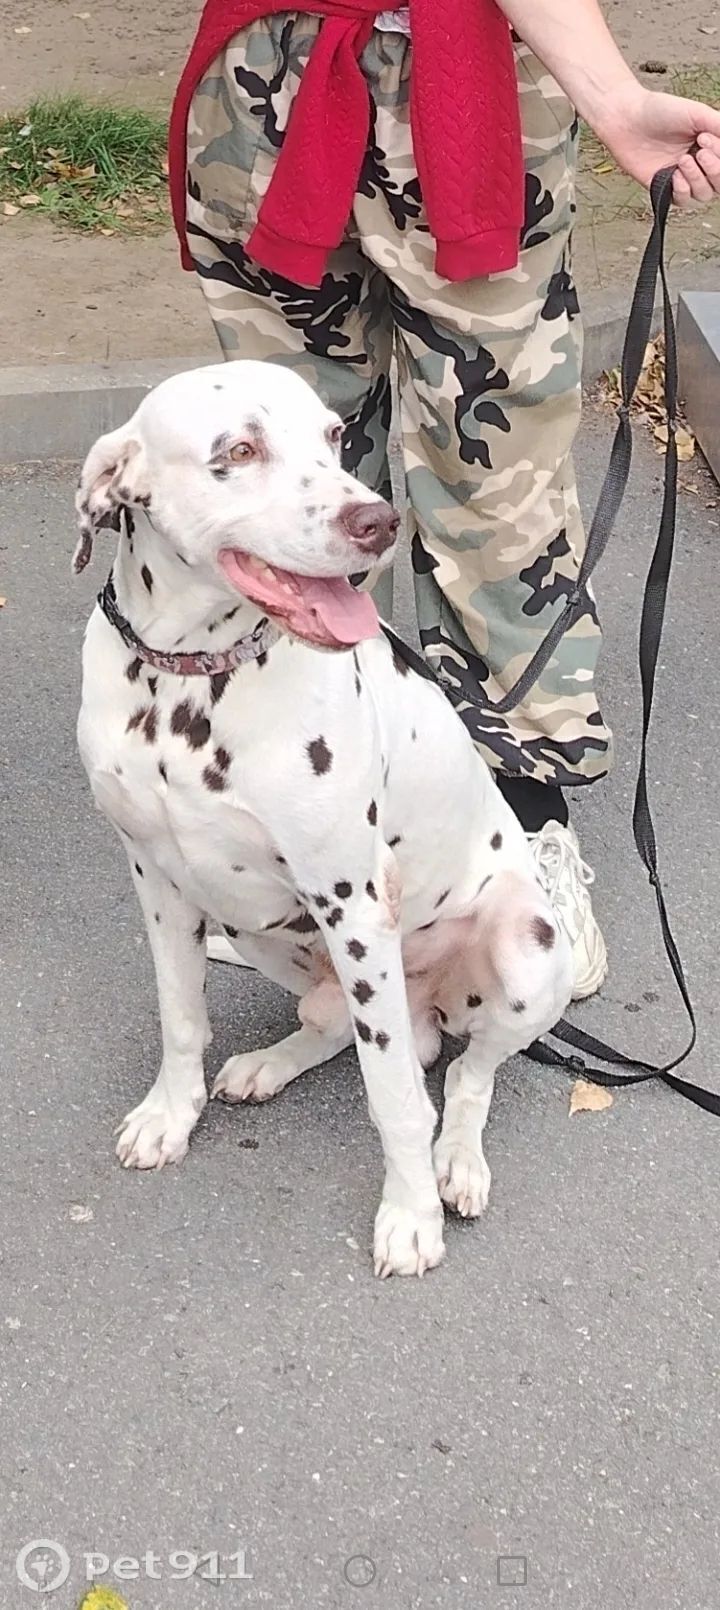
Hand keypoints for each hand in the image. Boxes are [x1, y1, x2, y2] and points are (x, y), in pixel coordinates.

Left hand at [596, 85, 719, 207]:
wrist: (627, 119)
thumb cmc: (659, 111)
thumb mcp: (697, 113)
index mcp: (711, 144)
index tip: (706, 137)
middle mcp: (700, 163)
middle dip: (715, 170)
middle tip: (700, 151)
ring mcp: (683, 177)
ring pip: (704, 194)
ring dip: (698, 179)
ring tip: (683, 160)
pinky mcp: (664, 188)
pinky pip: (683, 201)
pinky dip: (683, 190)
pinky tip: (675, 174)